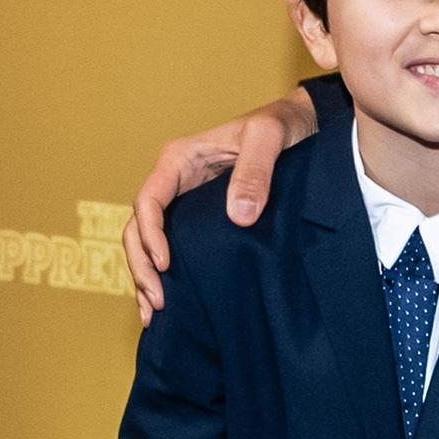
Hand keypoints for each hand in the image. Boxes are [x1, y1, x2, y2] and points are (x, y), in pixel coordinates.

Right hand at [124, 90, 318, 322]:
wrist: (299, 126)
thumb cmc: (280, 125)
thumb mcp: (268, 138)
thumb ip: (254, 171)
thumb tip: (239, 217)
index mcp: (179, 160)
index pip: (148, 201)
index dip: (151, 236)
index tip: (166, 265)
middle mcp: (174, 181)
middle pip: (139, 227)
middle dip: (142, 265)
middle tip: (157, 302)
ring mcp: (183, 201)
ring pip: (148, 242)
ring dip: (145, 276)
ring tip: (153, 314)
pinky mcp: (198, 218)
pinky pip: (171, 247)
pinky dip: (163, 275)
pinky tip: (170, 303)